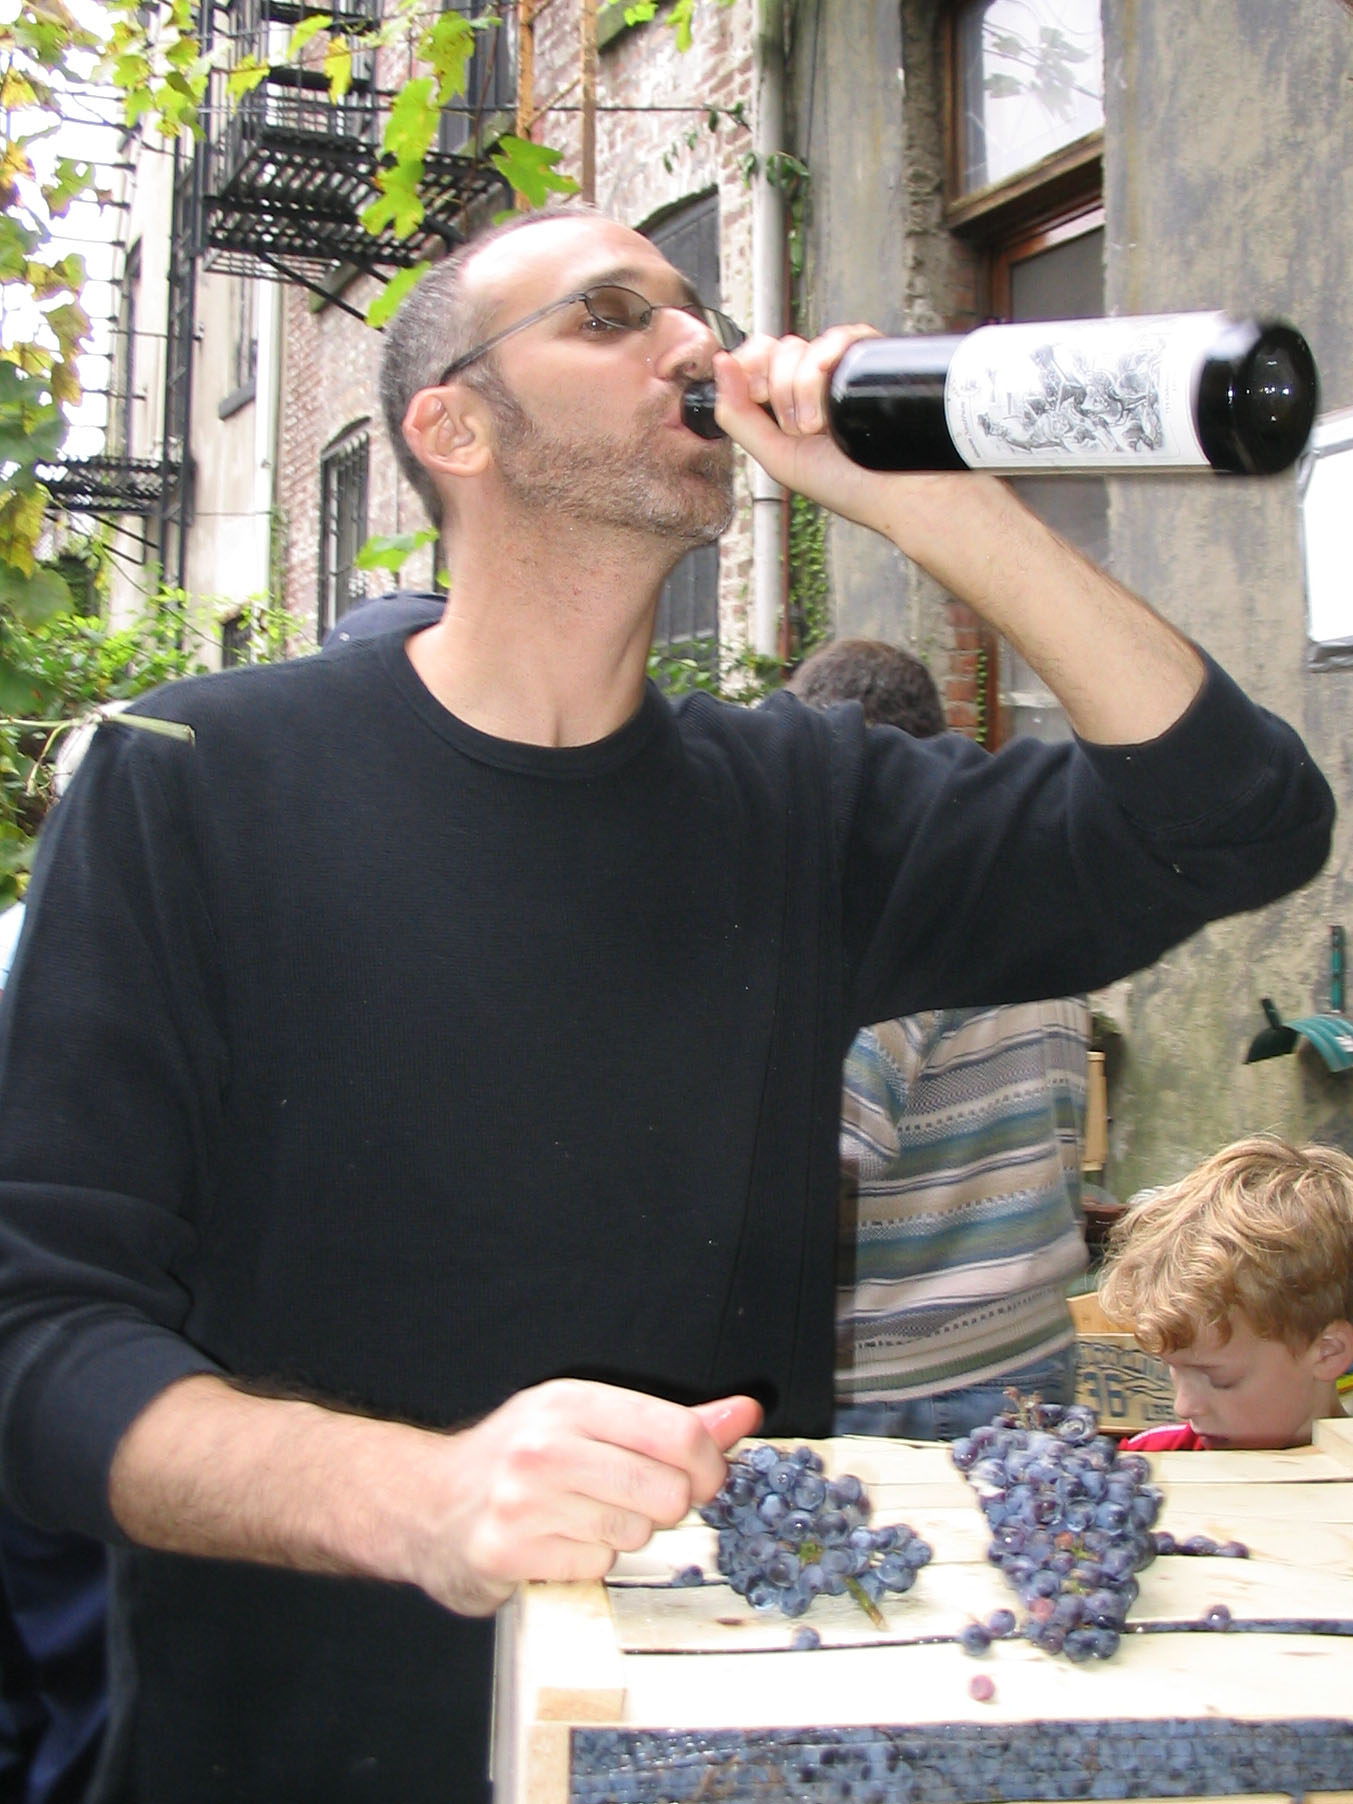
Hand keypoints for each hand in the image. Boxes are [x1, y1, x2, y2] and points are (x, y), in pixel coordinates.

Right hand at [403, 1379, 761, 1615]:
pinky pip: (595, 1567)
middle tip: (629, 1499)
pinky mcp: (506, 1552)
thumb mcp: (591, 1420)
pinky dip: (586, 1562)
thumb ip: (674, 1421)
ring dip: (620, 1535)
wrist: (426, 1503)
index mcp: (572, 1400)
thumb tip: (746, 1412)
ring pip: (634, 1534)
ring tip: (580, 1517)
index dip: (708, 1466)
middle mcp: (545, 1444)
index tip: (701, 1479)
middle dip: (662, 1505)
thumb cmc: (521, 1459)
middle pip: (667, 1492)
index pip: (679, 1433)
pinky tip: (554, 1544)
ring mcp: (522, 1500)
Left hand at [714, 327, 984, 535]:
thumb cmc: (848, 484)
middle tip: (799, 429)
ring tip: (819, 429)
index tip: (760, 401)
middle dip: (778, 390)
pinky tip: (830, 408)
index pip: (757, 356)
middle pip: (777, 349)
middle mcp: (816, 378)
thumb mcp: (776, 457)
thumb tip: (720, 362)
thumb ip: (737, 415)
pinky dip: (823, 367)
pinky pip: (839, 336)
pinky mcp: (872, 358)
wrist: (901, 494)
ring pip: (803, 345)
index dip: (750, 369)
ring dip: (800, 388)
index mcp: (790, 398)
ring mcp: (845, 367)